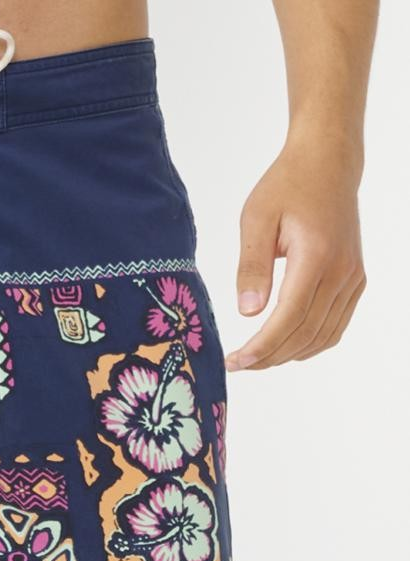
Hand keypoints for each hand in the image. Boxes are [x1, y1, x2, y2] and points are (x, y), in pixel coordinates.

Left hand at [226, 135, 365, 369]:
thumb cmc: (287, 186)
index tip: (236, 362)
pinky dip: (311, 344)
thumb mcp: (256, 219)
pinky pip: (335, 326)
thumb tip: (248, 313)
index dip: (262, 347)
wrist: (328, 164)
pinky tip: (285, 347)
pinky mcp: (355, 280)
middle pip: (305, 334)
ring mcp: (352, 278)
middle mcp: (341, 272)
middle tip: (238, 364)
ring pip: (322, 336)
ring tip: (256, 359)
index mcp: (316, 257)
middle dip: (269, 357)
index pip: (289, 318)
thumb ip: (251, 266)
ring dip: (288, 355)